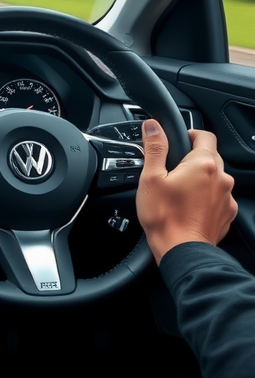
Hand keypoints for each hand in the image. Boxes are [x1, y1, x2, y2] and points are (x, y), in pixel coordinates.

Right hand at [136, 120, 236, 263]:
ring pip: (214, 177)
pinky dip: (205, 197)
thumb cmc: (165, 216)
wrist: (182, 251)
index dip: (189, 134)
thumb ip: (155, 147)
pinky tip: (187, 206)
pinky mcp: (227, 213)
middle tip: (170, 169)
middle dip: (191, 158)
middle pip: (210, 156)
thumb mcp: (151, 177)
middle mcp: (221, 178)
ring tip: (177, 190)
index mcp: (203, 164)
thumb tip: (153, 126)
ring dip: (199, 178)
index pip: (205, 135)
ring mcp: (227, 197)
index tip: (177, 141)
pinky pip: (217, 197)